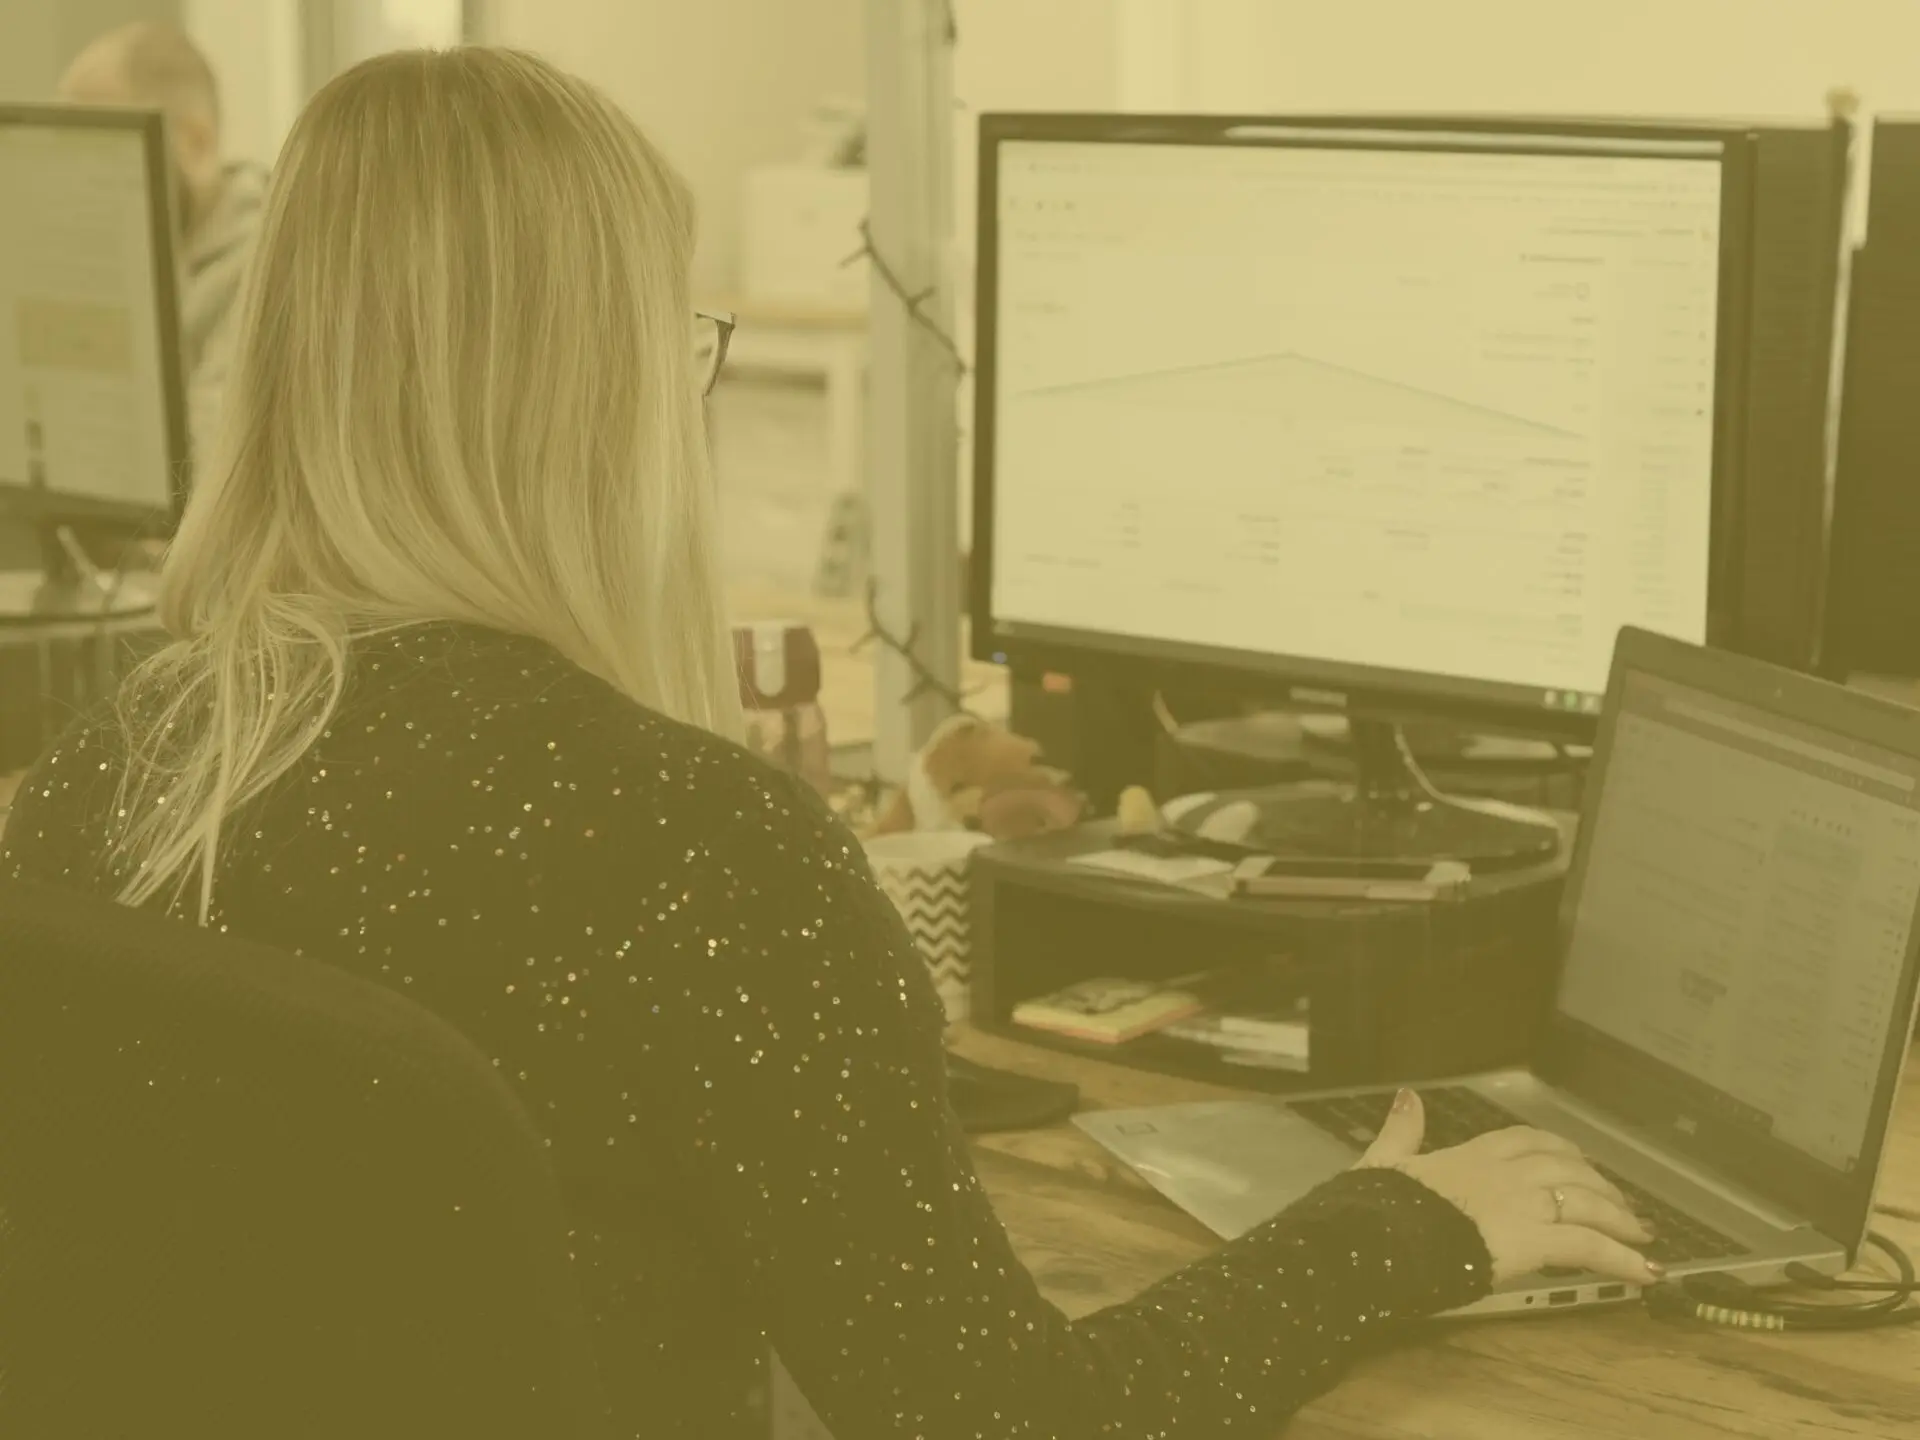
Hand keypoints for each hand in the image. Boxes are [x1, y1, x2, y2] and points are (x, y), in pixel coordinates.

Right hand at [1356, 1089, 1663, 1287]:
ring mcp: (1522, 1204)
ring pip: (1587, 1202)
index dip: (1560, 1152)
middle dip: (1601, 1187)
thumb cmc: (1376, 1209)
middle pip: (1569, 1169)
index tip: (1578, 1163)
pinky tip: (1646, 1271)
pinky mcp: (1533, 1240)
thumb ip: (1401, 1131)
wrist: (1375, 1239)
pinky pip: (1590, 1246)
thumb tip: (1407, 1096)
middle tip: (1622, 1206)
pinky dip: (1623, 1258)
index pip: (1528, 1142)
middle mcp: (1505, 1172)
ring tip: (1642, 1237)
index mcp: (1471, 1155)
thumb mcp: (1383, 1162)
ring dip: (1621, 1219)